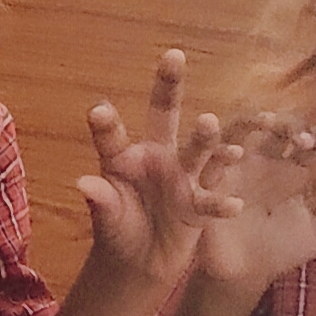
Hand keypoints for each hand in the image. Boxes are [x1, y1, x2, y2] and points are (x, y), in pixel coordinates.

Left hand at [75, 49, 238, 288]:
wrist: (142, 260)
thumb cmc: (118, 231)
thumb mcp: (106, 219)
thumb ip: (100, 200)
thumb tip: (83, 183)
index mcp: (125, 158)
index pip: (113, 137)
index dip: (106, 125)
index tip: (97, 111)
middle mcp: (157, 157)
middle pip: (164, 115)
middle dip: (169, 86)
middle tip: (173, 55)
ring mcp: (183, 175)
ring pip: (196, 149)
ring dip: (205, 137)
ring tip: (208, 122)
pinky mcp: (201, 201)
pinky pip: (213, 198)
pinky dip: (222, 203)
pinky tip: (232, 205)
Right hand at [194, 115, 315, 292]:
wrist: (240, 274)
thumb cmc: (276, 252)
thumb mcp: (314, 239)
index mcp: (291, 170)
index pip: (308, 142)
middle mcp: (263, 163)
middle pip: (276, 128)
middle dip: (292, 125)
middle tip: (305, 138)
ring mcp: (234, 170)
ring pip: (240, 130)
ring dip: (253, 120)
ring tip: (269, 122)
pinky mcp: (208, 183)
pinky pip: (209, 162)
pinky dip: (220, 152)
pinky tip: (236, 152)